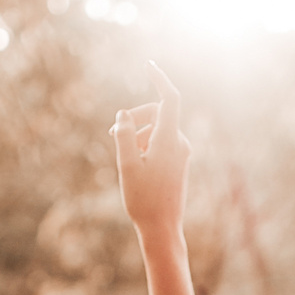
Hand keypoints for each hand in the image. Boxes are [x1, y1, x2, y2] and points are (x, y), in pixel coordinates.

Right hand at [112, 62, 189, 242]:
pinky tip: (134, 166)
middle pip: (157, 113)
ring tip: (124, 157)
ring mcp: (181, 154)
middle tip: (113, 133)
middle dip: (135, 118)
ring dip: (138, 134)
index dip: (159, 79)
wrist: (162, 229)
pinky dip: (145, 145)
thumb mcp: (127, 165)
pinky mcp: (178, 163)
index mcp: (169, 140)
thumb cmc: (143, 200)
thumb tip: (124, 114)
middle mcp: (180, 143)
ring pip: (157, 129)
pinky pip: (161, 143)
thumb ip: (124, 135)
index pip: (169, 98)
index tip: (148, 65)